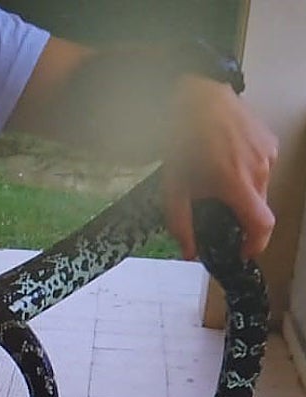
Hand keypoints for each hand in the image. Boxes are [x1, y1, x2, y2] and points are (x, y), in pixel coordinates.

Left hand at [162, 76, 278, 260]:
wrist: (201, 96)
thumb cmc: (184, 137)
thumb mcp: (173, 185)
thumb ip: (181, 222)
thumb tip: (189, 251)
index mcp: (236, 182)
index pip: (261, 224)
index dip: (255, 244)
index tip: (242, 252)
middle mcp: (259, 169)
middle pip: (258, 208)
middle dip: (239, 216)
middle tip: (216, 211)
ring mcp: (269, 154)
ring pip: (260, 189)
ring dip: (241, 193)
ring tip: (216, 179)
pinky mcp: (271, 143)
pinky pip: (262, 169)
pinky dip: (246, 175)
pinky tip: (225, 162)